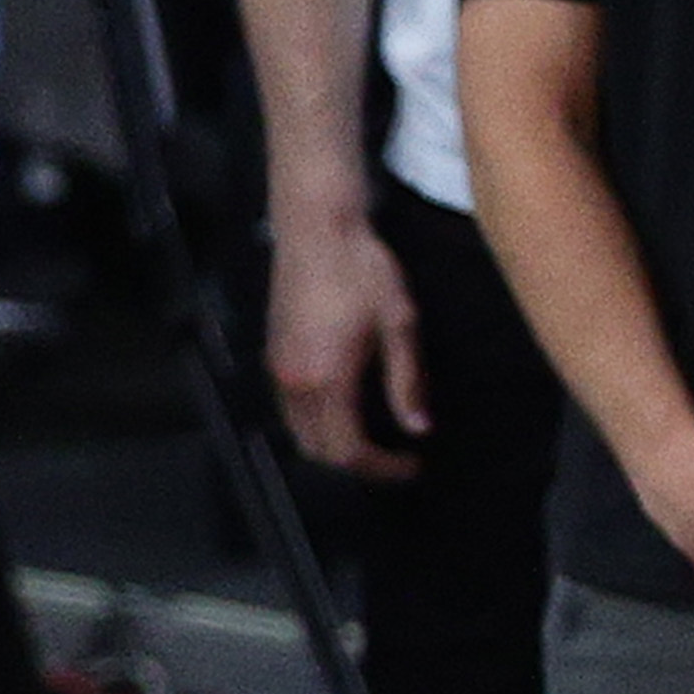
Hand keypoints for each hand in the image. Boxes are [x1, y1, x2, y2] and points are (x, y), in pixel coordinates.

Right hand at [263, 203, 424, 478]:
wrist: (316, 225)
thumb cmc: (362, 269)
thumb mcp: (400, 325)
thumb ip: (408, 381)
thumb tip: (419, 429)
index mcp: (326, 378)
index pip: (349, 450)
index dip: (384, 468)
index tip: (414, 465)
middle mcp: (294, 379)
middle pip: (319, 450)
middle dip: (359, 464)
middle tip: (397, 459)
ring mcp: (279, 365)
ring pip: (301, 431)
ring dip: (336, 445)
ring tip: (377, 439)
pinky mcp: (275, 351)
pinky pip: (292, 407)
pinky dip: (319, 422)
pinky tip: (351, 410)